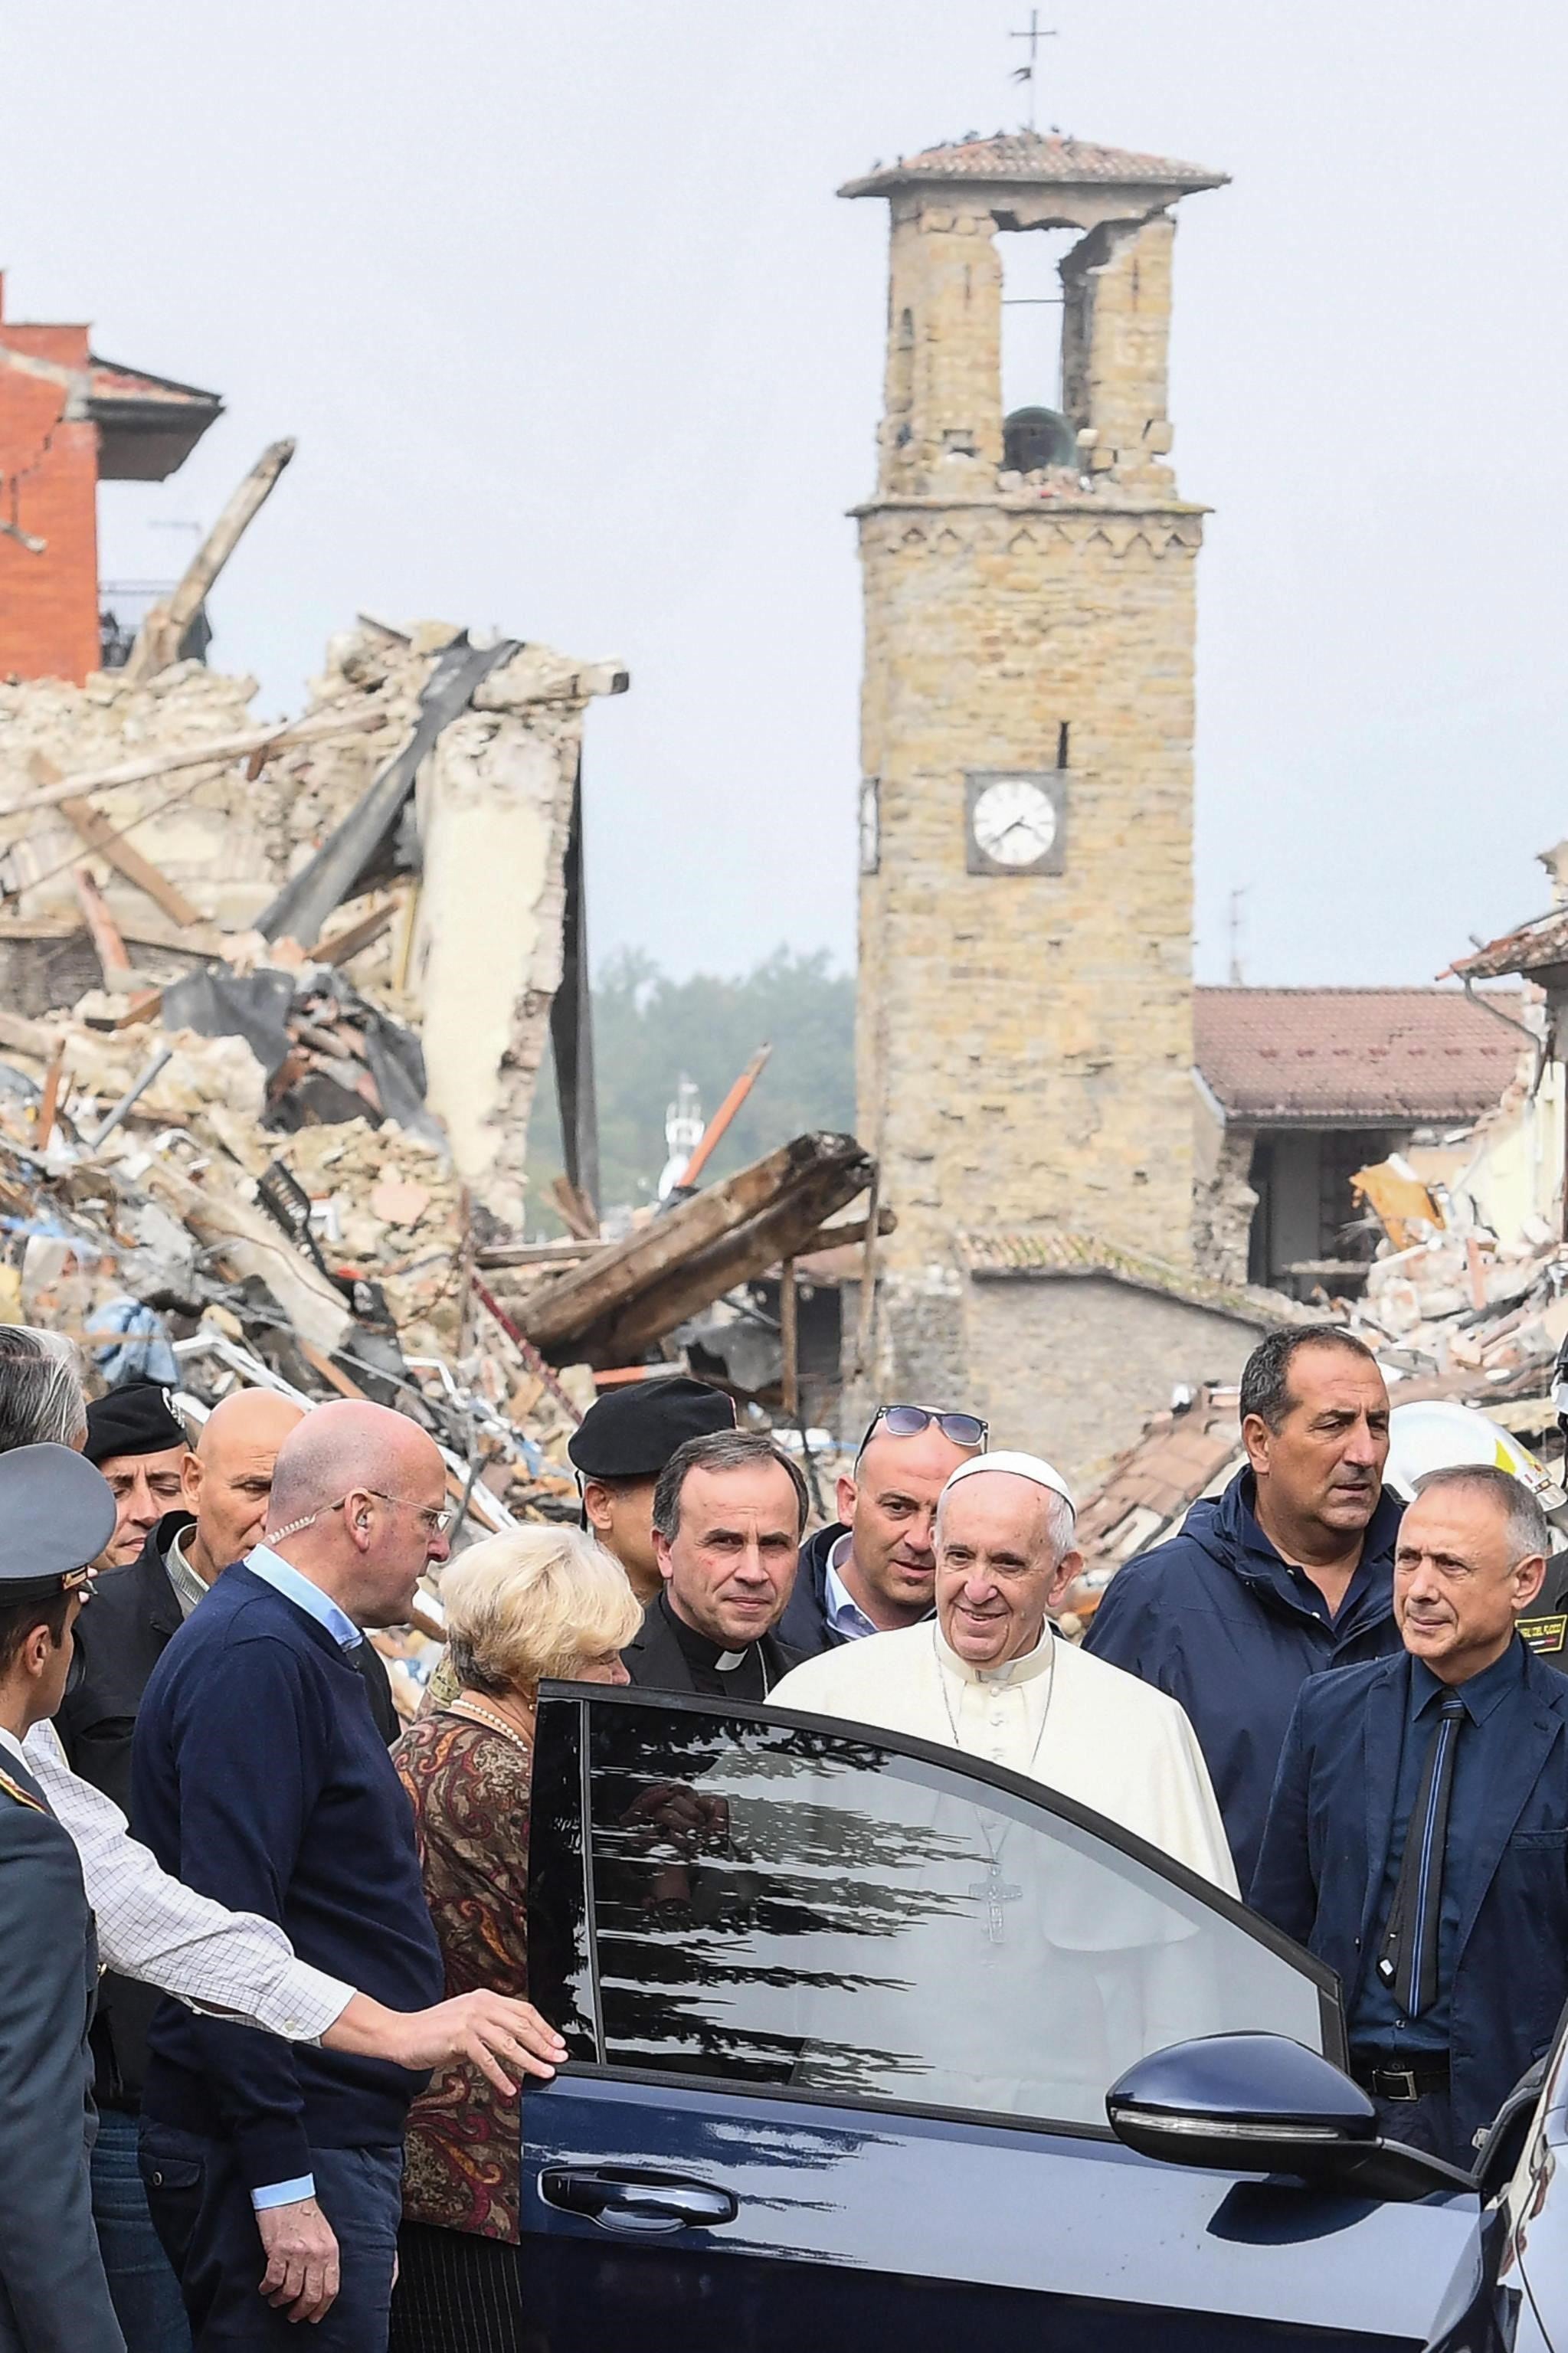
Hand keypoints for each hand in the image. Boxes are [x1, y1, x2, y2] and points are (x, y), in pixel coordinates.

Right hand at [256, 2195, 338, 2322]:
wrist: (288, 2191)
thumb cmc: (306, 2213)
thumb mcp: (325, 2235)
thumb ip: (325, 2259)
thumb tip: (320, 2284)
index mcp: (330, 2251)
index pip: (331, 2288)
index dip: (322, 2307)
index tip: (314, 2317)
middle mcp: (316, 2254)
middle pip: (312, 2295)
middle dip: (301, 2311)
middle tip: (293, 2316)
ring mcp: (297, 2253)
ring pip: (291, 2291)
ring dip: (281, 2301)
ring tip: (276, 2300)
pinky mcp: (278, 2251)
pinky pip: (273, 2281)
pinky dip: (268, 2289)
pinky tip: (265, 2289)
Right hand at [390, 1989, 566, 2094]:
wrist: (402, 2034)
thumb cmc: (433, 2031)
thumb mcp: (467, 2022)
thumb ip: (490, 2027)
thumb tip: (518, 2044)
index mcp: (485, 1998)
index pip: (523, 2010)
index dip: (544, 2027)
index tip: (557, 2043)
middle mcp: (480, 2005)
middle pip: (521, 2025)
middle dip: (544, 2044)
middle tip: (559, 2059)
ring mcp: (470, 2020)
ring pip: (509, 2043)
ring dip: (530, 2061)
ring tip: (543, 2073)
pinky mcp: (459, 2038)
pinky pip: (486, 2060)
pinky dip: (501, 2076)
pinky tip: (510, 2088)